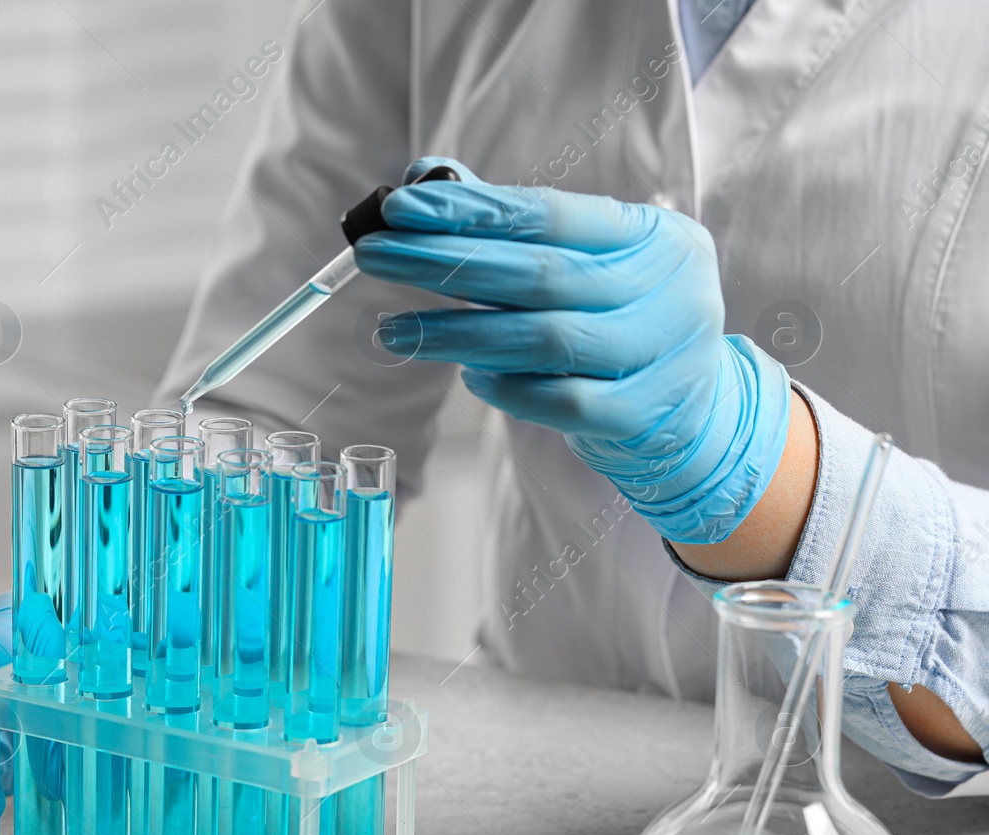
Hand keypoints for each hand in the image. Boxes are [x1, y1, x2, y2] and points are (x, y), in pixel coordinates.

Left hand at [354, 157, 791, 543]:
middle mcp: (666, 288)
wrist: (698, 409)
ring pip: (544, 339)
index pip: (549, 213)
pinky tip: (470, 377)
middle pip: (539, 273)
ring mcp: (661, 353)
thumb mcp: (592, 262)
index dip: (470, 210)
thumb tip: (424, 184)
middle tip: (373, 256)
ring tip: (394, 331)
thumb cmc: (623, 319)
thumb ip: (516, 228)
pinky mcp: (643, 414)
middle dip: (444, 263)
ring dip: (458, 333)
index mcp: (652, 235)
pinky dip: (506, 388)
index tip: (399, 209)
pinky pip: (559, 402)